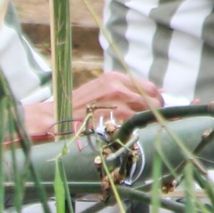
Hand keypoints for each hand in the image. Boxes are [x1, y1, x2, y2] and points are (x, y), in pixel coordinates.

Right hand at [19, 70, 164, 139]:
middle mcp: (118, 87)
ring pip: (146, 114)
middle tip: (152, 122)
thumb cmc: (80, 105)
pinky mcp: (112, 120)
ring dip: (148, 123)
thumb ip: (126, 90)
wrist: (56, 116)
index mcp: (115, 77)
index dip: (156, 100)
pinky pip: (134, 127)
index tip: (157, 108)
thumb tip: (157, 93)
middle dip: (156, 113)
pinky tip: (132, 135)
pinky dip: (137, 131)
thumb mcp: (102, 89)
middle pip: (152, 101)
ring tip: (141, 129)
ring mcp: (115, 104)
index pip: (149, 87)